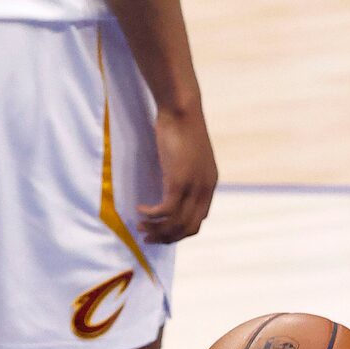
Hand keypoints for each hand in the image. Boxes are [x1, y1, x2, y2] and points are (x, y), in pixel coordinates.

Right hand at [137, 104, 217, 243]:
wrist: (182, 110)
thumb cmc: (182, 127)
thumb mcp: (188, 155)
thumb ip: (184, 172)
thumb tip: (171, 183)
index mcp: (209, 185)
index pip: (197, 221)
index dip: (178, 232)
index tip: (161, 231)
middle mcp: (204, 190)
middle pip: (187, 228)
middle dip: (166, 238)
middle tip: (146, 238)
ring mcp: (193, 187)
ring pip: (175, 223)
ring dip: (156, 229)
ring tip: (140, 227)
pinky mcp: (178, 182)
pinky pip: (164, 211)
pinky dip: (151, 215)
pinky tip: (140, 209)